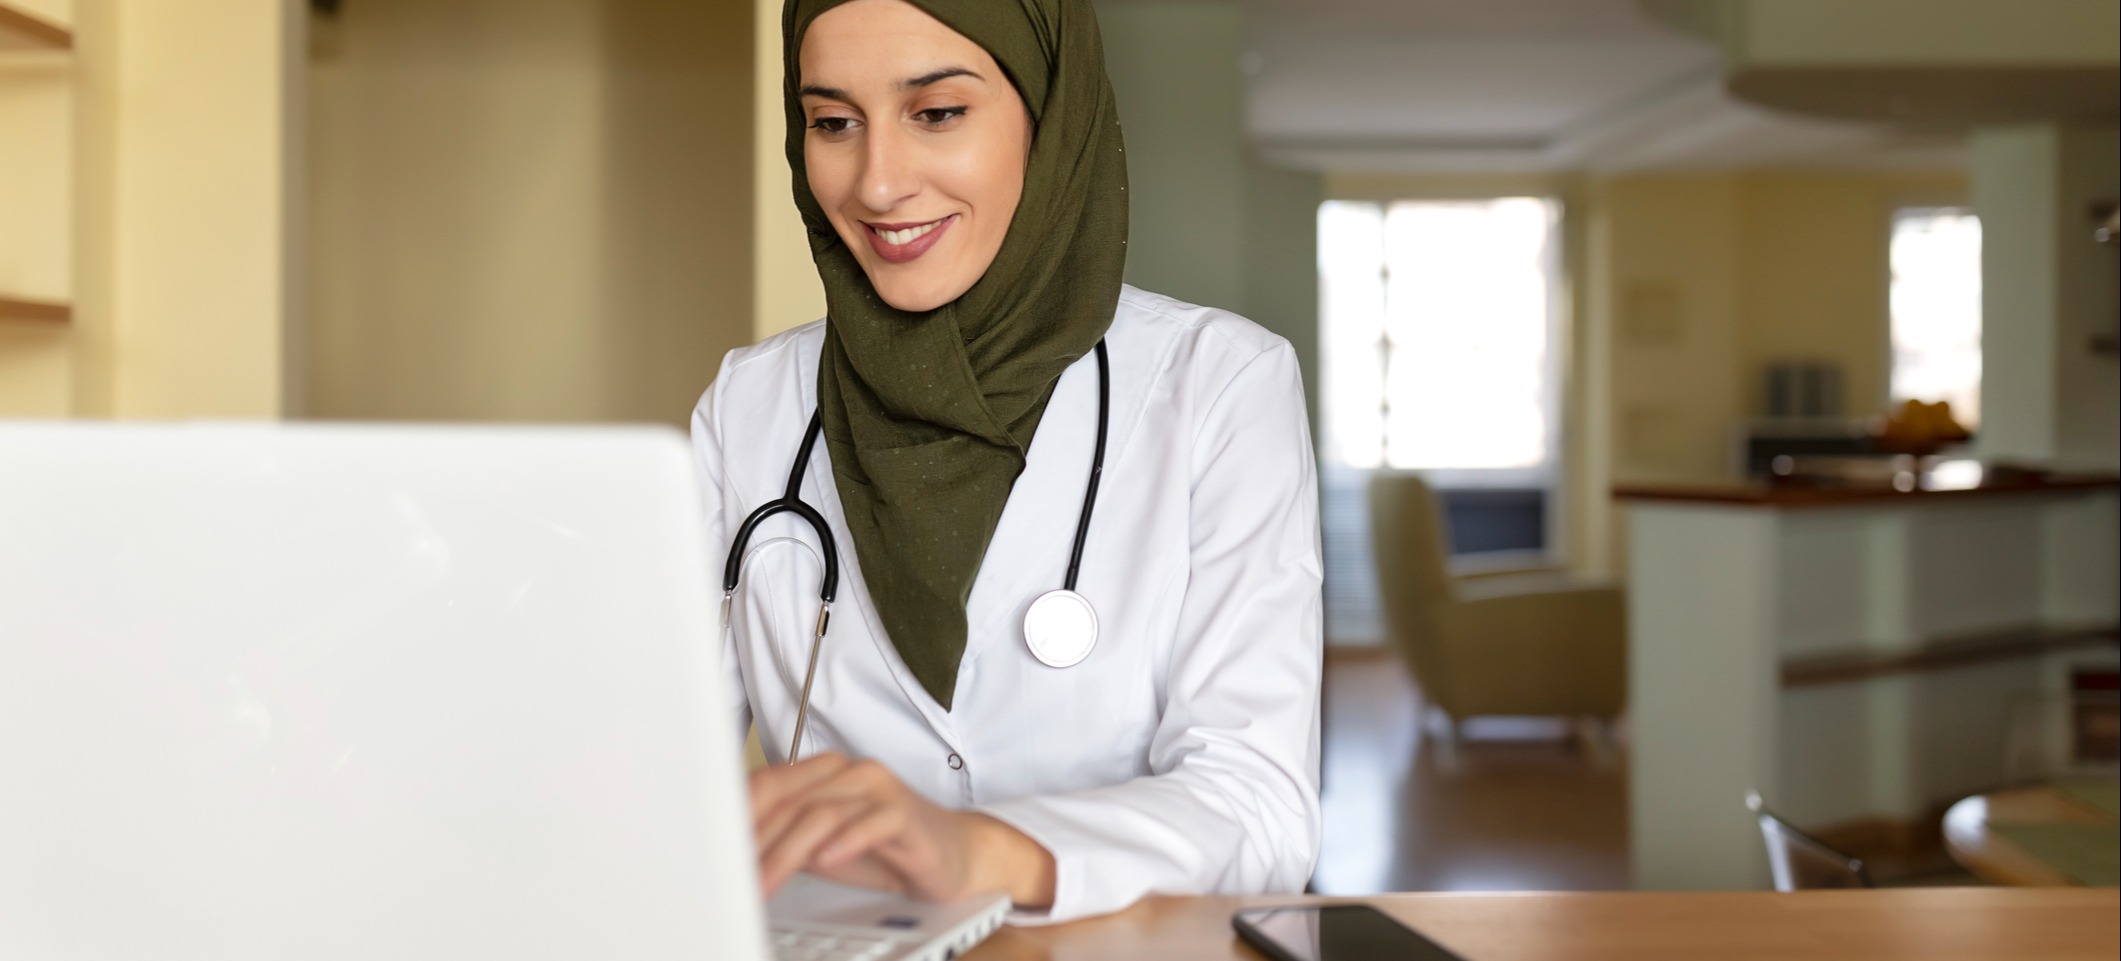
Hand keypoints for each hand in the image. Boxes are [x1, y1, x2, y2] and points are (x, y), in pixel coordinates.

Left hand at [748, 753, 1055, 908]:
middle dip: (751, 843)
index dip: (734, 821)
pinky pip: (870, 821)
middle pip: (785, 800)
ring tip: (764, 883)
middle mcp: (847, 773)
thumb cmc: (885, 849)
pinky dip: (844, 841)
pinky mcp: (904, 813)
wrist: (954, 856)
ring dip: (785, 853)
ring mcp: (877, 789)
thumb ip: (781, 840)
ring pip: (819, 813)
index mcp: (821, 774)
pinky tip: (825, 860)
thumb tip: (728, 855)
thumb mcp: (821, 847)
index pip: (765, 786)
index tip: (710, 855)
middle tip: (728, 877)